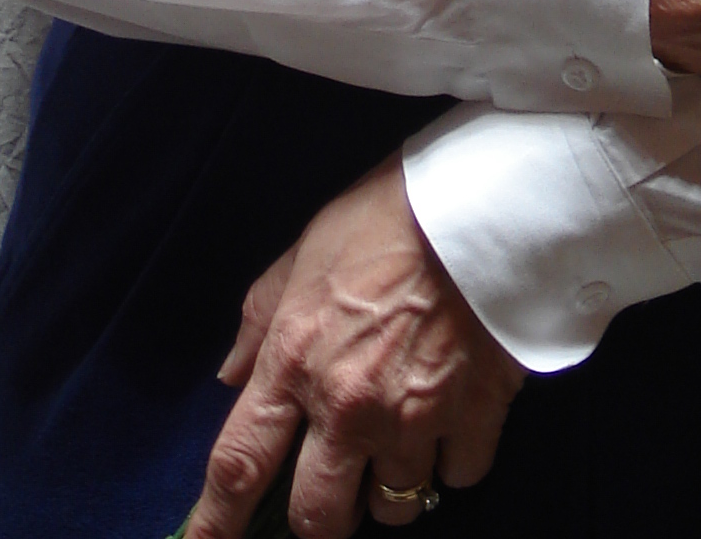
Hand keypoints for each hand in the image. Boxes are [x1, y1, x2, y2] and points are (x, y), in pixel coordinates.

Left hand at [186, 157, 523, 537]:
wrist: (484, 194)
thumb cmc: (388, 213)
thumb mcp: (304, 251)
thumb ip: (260, 320)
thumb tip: (231, 377)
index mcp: (295, 360)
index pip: (239, 465)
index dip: (216, 523)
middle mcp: (348, 405)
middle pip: (318, 519)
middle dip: (322, 515)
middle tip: (336, 483)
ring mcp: (415, 416)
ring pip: (393, 508)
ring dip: (391, 487)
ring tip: (400, 444)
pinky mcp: (476, 413)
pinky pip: (458, 477)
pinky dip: (452, 460)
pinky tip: (452, 421)